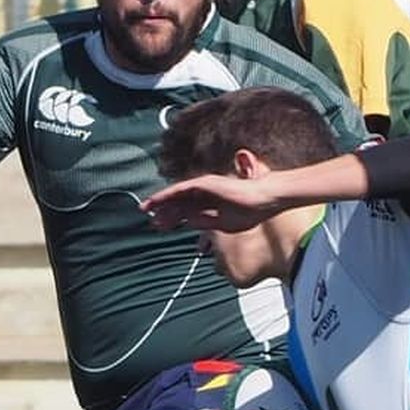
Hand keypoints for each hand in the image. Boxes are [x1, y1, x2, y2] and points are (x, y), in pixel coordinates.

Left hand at [141, 173, 284, 232]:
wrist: (263, 201)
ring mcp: (205, 187)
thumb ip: (206, 222)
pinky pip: (180, 189)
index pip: (188, 211)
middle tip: (152, 222)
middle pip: (180, 203)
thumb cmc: (251, 211)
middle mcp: (206, 193)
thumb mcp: (224, 224)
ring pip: (177, 196)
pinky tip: (155, 201)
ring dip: (161, 204)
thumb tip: (188, 224)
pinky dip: (166, 195)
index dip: (175, 218)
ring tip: (146, 210)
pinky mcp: (204, 183)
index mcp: (211, 203)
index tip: (163, 227)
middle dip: (166, 213)